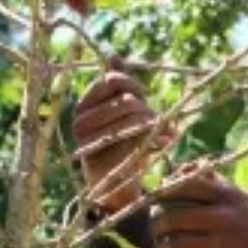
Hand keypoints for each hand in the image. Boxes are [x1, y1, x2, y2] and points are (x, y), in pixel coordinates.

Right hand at [73, 65, 171, 212]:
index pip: (113, 80)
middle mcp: (80, 120)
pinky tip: (167, 142)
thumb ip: (116, 88)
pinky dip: (157, 136)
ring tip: (167, 134)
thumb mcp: (118, 116)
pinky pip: (136, 135)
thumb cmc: (118, 151)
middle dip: (148, 111)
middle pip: (127, 100)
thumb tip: (113, 55)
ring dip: (155, 123)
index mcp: (83, 106)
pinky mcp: (108, 157)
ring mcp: (90, 140)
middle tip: (159, 124)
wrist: (113, 192)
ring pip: (133, 114)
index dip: (134, 87)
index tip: (146, 102)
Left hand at [151, 171, 247, 247]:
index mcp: (232, 199)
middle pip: (174, 217)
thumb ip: (225, 188)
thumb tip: (196, 171)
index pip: (187, 186)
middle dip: (157, 225)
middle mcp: (224, 220)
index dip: (165, 191)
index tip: (157, 198)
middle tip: (154, 230)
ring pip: (175, 246)